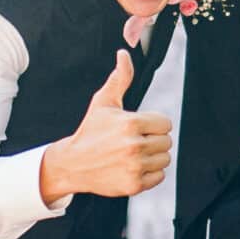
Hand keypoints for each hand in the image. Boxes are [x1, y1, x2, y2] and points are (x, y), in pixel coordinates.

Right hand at [36, 54, 175, 203]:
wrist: (72, 164)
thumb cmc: (90, 131)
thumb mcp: (103, 103)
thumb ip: (120, 78)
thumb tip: (124, 53)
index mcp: (131, 123)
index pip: (165, 123)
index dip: (153, 124)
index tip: (138, 128)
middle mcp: (134, 145)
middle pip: (166, 142)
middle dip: (153, 140)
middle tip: (133, 142)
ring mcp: (134, 167)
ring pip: (165, 159)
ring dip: (153, 157)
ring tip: (133, 155)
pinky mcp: (134, 185)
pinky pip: (159, 177)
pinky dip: (150, 174)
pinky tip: (132, 167)